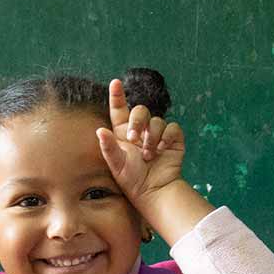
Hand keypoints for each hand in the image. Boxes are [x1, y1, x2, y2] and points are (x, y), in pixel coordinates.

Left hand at [96, 78, 185, 205]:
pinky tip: (161, 148)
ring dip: (151, 136)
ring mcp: (158, 134)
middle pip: (140, 110)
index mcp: (123, 132)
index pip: (119, 109)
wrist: (154, 190)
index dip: (117, 95)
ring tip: (148, 154)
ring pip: (156, 120)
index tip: (115, 83)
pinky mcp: (173, 139)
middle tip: (133, 139)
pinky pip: (172, 127)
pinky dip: (167, 136)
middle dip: (137, 122)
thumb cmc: (132, 180)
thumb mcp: (116, 164)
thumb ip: (108, 147)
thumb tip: (99, 130)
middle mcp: (141, 130)